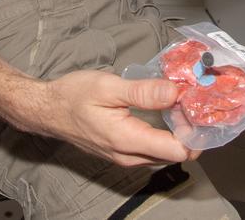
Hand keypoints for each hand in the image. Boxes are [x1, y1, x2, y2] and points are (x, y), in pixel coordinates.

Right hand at [27, 70, 197, 166]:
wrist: (47, 110)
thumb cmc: (72, 96)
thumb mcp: (108, 86)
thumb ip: (143, 92)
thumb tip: (175, 92)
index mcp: (128, 140)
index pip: (178, 150)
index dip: (194, 131)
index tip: (198, 107)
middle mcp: (130, 156)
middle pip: (176, 153)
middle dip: (190, 130)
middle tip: (194, 100)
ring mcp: (126, 157)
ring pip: (166, 152)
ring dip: (179, 132)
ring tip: (182, 103)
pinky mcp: (123, 152)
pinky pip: (153, 149)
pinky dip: (165, 134)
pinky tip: (166, 112)